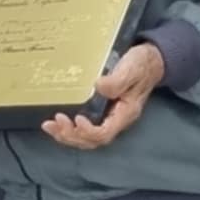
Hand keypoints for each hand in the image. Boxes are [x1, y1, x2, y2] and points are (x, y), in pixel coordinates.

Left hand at [43, 43, 163, 148]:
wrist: (150, 59)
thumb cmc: (142, 64)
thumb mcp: (131, 69)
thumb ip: (117, 80)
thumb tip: (98, 87)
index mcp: (125, 114)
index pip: (105, 134)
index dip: (88, 131)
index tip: (76, 118)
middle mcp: (116, 120)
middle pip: (92, 140)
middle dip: (71, 135)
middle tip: (54, 123)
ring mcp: (108, 116)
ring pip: (86, 137)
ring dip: (66, 134)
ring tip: (50, 126)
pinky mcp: (100, 110)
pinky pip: (84, 126)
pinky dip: (68, 127)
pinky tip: (56, 121)